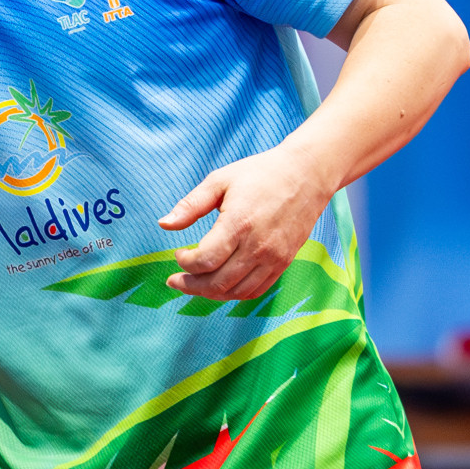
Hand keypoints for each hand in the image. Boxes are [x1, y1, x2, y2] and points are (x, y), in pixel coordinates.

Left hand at [156, 146, 336, 300]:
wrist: (306, 175)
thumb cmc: (260, 174)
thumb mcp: (219, 180)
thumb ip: (190, 205)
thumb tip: (163, 224)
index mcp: (239, 224)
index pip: (206, 260)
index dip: (185, 263)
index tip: (178, 254)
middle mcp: (258, 246)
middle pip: (219, 282)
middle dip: (191, 285)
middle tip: (175, 280)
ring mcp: (274, 258)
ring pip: (237, 292)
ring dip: (211, 294)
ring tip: (193, 285)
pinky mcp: (284, 263)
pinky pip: (256, 290)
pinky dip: (234, 293)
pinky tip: (220, 285)